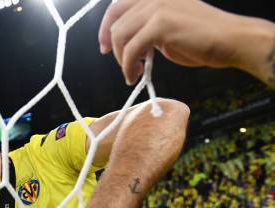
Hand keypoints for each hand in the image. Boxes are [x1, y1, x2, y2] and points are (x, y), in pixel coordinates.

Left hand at [98, 0, 247, 84]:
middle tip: (118, 63)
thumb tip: (127, 41)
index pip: (118, 5)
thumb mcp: (168, 26)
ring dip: (121, 59)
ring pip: (120, 35)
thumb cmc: (203, 37)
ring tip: (132, 72)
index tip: (104, 46)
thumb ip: (147, 28)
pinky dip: (128, 65)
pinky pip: (132, 48)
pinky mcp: (161, 24)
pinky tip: (136, 75)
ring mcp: (158, 7)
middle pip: (115, 19)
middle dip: (110, 45)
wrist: (230, 40)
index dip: (105, 26)